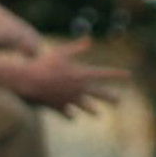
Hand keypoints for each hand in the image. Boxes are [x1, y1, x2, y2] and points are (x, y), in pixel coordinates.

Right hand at [0, 41, 126, 116]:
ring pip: (85, 107)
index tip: (128, 75)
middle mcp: (79, 89)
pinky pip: (68, 113)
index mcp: (81, 74)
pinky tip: (72, 117)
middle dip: (110, 97)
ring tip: (97, 114)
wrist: (27, 81)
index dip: (117, 74)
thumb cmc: (43, 63)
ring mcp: (70, 100)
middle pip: (99, 94)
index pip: (103, 73)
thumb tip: (89, 39)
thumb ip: (76, 47)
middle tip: (119, 101)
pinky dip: (69, 114)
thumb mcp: (61, 52)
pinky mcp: (59, 107)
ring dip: (92, 110)